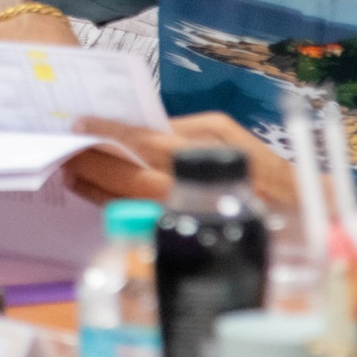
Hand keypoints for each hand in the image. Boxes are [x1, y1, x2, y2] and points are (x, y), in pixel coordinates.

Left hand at [64, 112, 298, 209]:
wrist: (290, 215)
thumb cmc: (257, 165)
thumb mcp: (221, 129)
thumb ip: (178, 127)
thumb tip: (140, 129)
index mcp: (188, 156)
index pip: (136, 141)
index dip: (105, 131)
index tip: (79, 122)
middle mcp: (177, 189)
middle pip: (121, 174)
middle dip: (89, 161)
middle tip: (66, 150)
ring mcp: (173, 216)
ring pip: (122, 200)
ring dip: (92, 186)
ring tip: (72, 172)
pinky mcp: (173, 235)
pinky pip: (134, 216)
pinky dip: (110, 203)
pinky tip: (96, 192)